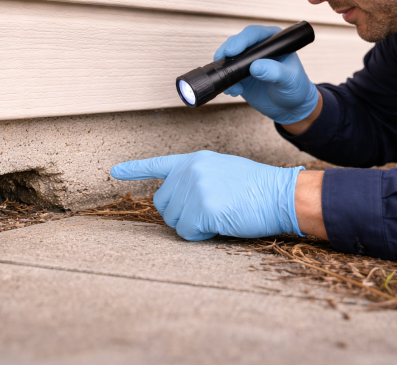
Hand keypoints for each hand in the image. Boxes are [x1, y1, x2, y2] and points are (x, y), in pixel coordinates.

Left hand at [110, 150, 304, 240]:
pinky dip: (202, 236)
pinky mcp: (202, 207)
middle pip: (163, 204)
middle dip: (182, 215)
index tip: (114, 171)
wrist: (281, 194)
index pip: (159, 164)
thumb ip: (197, 179)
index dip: (135, 169)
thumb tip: (178, 199)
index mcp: (195, 160)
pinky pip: (188, 233)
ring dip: (194, 226)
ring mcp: (195, 187)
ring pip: (174, 221)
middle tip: (211, 210)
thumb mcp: (222, 172)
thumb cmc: (257, 188)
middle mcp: (190, 170)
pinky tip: (222, 223)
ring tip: (220, 213)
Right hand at [215, 25, 318, 124]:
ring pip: (229, 58)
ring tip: (231, 84)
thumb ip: (275, 72)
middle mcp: (258, 48)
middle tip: (222, 62)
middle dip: (227, 52)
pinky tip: (233, 92)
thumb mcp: (289, 80)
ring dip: (225, 69)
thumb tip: (255, 66)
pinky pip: (228, 76)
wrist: (290, 107)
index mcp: (273, 41)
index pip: (255, 34)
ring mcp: (248, 62)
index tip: (233, 50)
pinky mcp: (240, 76)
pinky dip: (227, 83)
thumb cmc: (295, 88)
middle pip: (237, 43)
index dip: (242, 39)